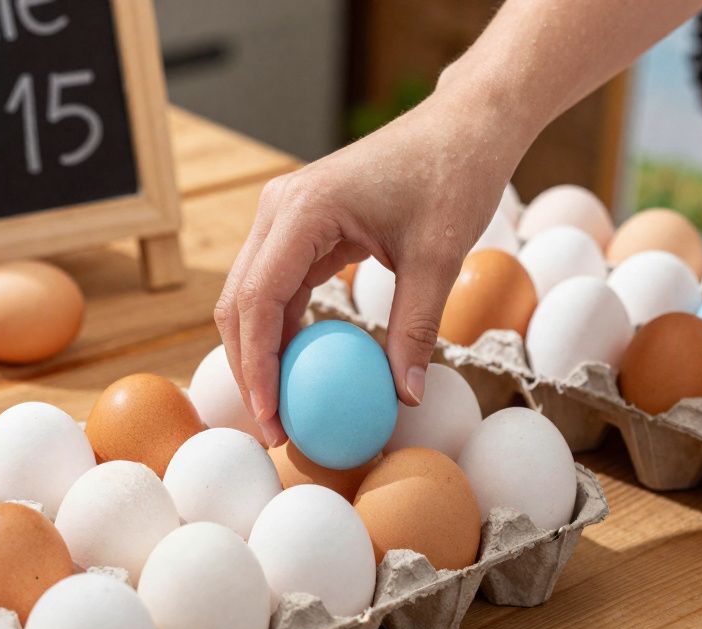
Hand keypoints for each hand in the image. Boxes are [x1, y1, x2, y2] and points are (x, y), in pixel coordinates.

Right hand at [214, 85, 526, 447]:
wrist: (462, 126)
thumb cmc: (453, 175)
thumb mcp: (439, 256)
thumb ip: (416, 327)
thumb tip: (406, 397)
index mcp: (302, 209)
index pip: (257, 298)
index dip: (257, 364)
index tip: (274, 416)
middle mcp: (278, 210)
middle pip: (238, 302)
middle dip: (249, 369)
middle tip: (274, 429)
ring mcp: (285, 217)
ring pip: (250, 298)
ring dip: (260, 354)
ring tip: (283, 411)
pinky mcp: (301, 228)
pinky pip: (278, 288)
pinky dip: (283, 332)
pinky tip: (301, 373)